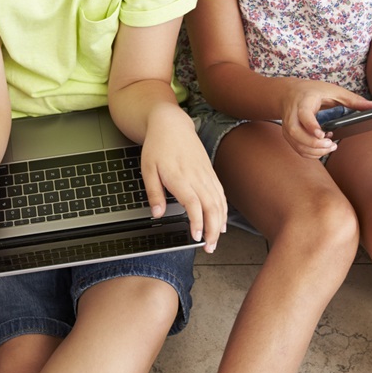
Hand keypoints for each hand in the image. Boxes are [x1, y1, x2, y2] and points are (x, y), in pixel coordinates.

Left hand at [138, 108, 226, 251]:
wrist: (172, 124)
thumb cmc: (158, 147)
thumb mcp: (147, 169)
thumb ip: (153, 193)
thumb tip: (157, 213)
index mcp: (180, 177)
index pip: (193, 204)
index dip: (197, 222)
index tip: (196, 237)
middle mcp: (196, 177)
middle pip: (211, 207)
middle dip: (212, 230)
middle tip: (208, 247)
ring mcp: (206, 175)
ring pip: (219, 202)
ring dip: (220, 224)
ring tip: (214, 241)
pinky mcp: (210, 173)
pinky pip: (221, 194)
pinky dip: (224, 211)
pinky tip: (222, 223)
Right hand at [279, 80, 371, 158]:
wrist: (287, 94)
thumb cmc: (312, 91)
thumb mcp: (333, 90)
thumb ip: (353, 99)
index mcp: (303, 102)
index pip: (304, 115)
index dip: (311, 126)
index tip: (322, 134)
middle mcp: (292, 116)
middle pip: (297, 134)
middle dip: (314, 144)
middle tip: (331, 144)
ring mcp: (288, 127)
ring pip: (298, 145)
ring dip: (314, 151)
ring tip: (330, 146)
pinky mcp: (288, 136)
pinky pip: (299, 150)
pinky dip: (311, 153)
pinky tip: (322, 147)